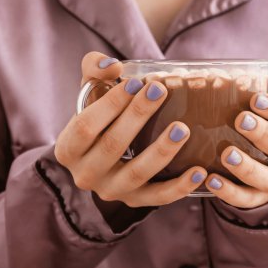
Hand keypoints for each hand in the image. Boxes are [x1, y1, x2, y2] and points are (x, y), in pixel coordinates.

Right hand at [54, 52, 207, 212]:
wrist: (100, 156)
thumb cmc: (98, 116)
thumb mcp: (89, 92)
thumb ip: (94, 70)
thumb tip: (113, 66)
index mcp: (68, 149)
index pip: (84, 127)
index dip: (109, 105)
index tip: (134, 82)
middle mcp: (85, 175)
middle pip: (111, 146)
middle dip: (137, 117)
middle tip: (160, 91)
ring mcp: (111, 191)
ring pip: (137, 174)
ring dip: (161, 151)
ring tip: (182, 128)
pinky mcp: (135, 201)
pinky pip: (158, 198)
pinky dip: (180, 187)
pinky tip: (199, 170)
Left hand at [206, 65, 267, 207]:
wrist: (260, 157)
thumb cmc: (263, 119)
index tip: (255, 99)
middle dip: (265, 135)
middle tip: (240, 120)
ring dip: (248, 168)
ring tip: (226, 154)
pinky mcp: (259, 198)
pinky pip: (247, 200)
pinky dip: (229, 192)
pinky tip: (211, 180)